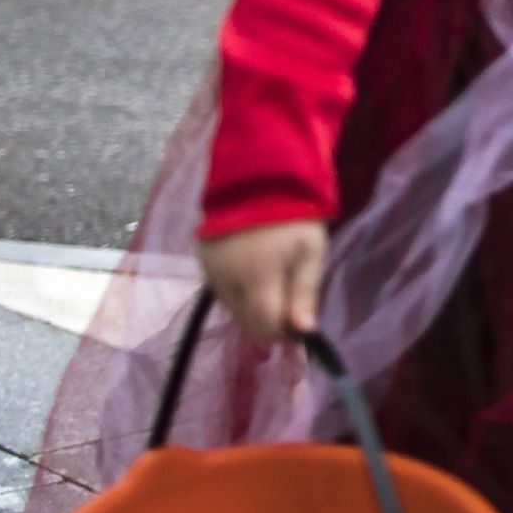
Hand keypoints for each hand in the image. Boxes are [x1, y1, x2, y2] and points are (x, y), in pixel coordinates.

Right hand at [196, 220, 327, 343]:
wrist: (259, 178)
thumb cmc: (294, 217)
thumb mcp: (310, 254)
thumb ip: (304, 294)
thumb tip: (304, 332)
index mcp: (255, 276)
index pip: (263, 326)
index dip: (283, 334)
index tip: (300, 328)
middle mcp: (225, 278)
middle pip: (245, 321)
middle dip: (270, 323)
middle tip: (291, 310)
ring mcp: (209, 269)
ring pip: (232, 309)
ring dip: (253, 308)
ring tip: (275, 286)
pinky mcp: (202, 261)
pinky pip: (221, 291)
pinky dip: (239, 293)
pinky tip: (254, 276)